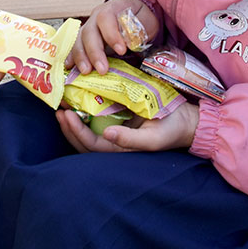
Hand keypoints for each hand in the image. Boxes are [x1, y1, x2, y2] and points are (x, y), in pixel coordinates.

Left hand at [55, 100, 199, 152]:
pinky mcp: (122, 119)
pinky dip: (87, 111)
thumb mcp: (153, 138)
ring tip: (64, 105)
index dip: (76, 132)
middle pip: (85, 141)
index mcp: (122, 149)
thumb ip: (130, 140)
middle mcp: (116, 142)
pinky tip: (80, 99)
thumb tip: (107, 135)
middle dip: (69, 128)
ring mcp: (118, 130)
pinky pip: (99, 118)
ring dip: (75, 121)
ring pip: (89, 131)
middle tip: (59, 110)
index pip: (92, 145)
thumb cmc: (172, 130)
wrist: (188, 120)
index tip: (66, 115)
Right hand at [70, 0, 159, 75]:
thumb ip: (136, 29)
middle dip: (94, 52)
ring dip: (81, 56)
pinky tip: (70, 66)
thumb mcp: (145, 20)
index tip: (121, 51)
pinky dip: (71, 56)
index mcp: (112, 8)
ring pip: (79, 39)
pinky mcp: (85, 37)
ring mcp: (88, 26)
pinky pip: (74, 45)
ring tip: (86, 71)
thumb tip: (127, 42)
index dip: (111, 34)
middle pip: (89, 32)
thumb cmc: (139, 17)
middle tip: (102, 69)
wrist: (134, 12)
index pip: (106, 18)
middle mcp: (96, 16)